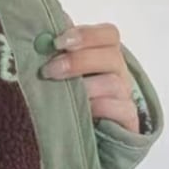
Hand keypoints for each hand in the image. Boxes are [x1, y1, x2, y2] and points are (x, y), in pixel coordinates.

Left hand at [40, 18, 139, 133]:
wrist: (81, 135)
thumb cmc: (68, 98)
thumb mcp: (60, 73)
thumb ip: (56, 53)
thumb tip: (40, 34)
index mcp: (104, 55)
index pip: (107, 35)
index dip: (85, 35)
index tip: (57, 42)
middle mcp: (117, 73)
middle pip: (111, 55)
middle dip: (78, 61)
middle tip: (49, 70)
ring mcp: (124, 97)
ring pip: (114, 83)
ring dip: (85, 86)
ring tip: (61, 94)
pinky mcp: (128, 120)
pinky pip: (121, 109)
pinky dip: (100, 107)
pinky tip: (82, 110)